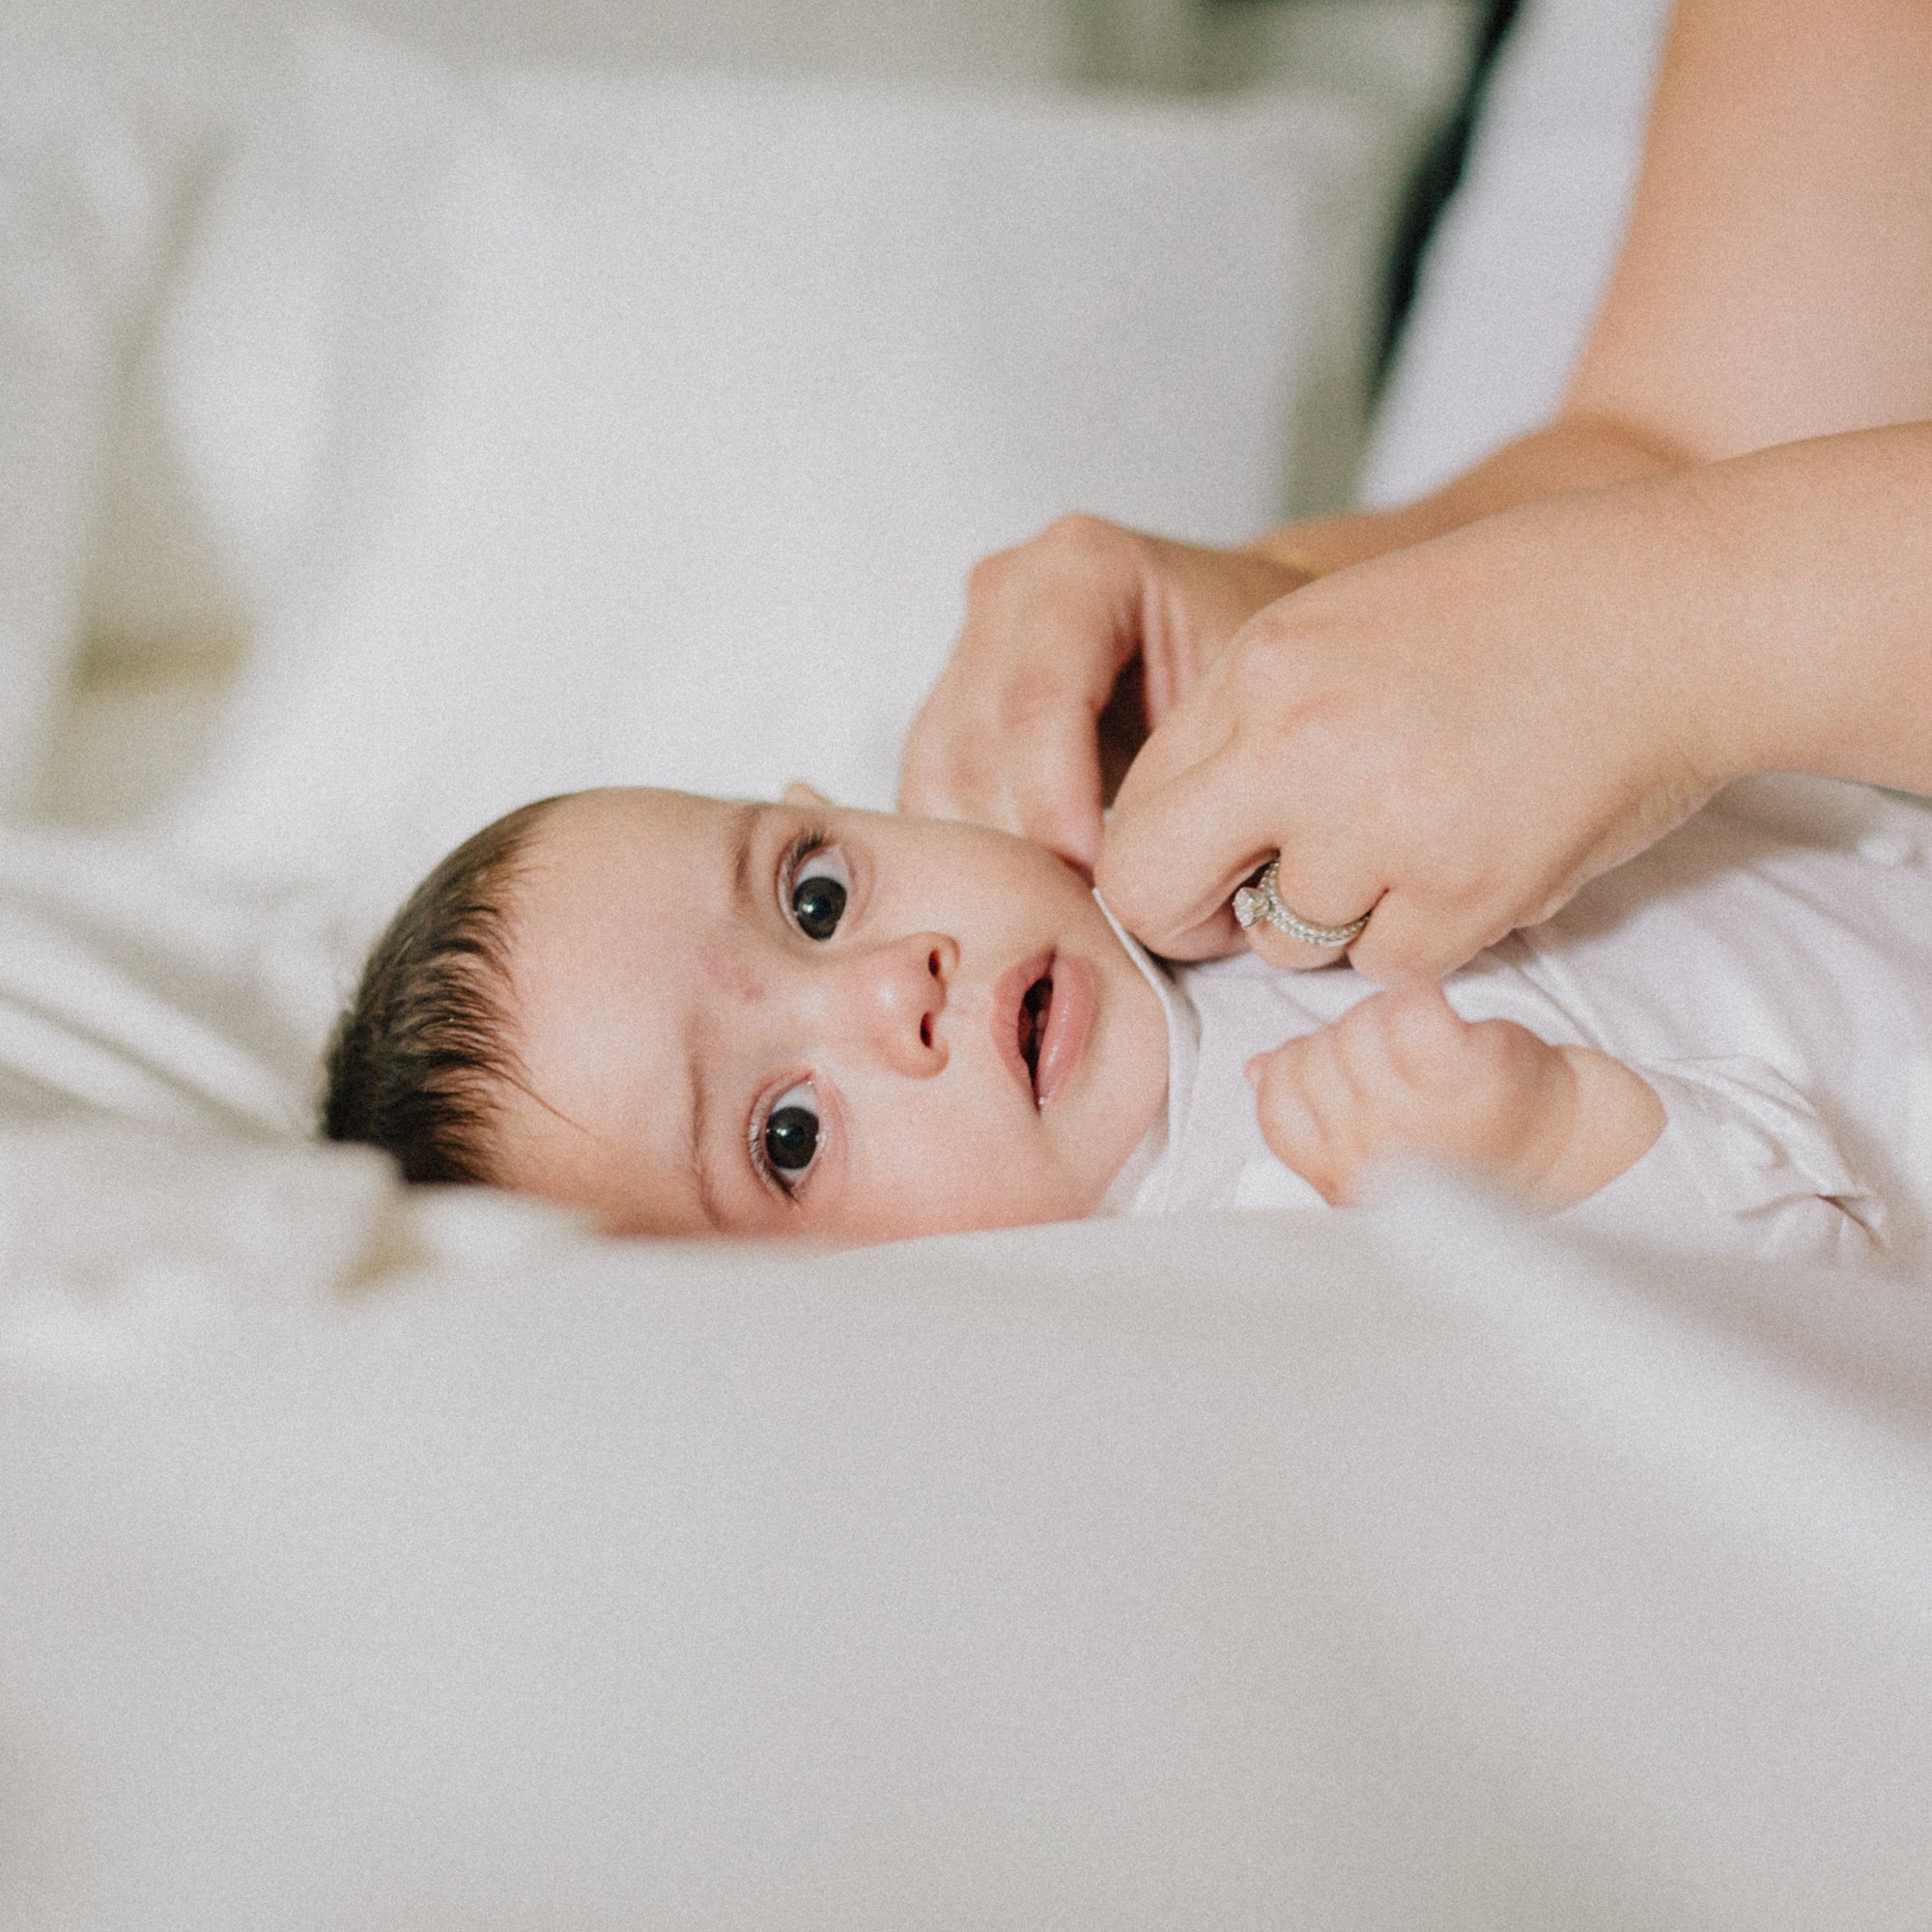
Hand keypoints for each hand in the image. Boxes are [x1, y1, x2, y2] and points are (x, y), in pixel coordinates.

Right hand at [897, 514, 1309, 872]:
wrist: (1251, 642)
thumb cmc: (1268, 667)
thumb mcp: (1251, 703)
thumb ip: (1190, 770)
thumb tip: (1144, 882)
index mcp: (1082, 566)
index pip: (1037, 703)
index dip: (1060, 811)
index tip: (1108, 885)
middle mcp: (1008, 593)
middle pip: (974, 746)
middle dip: (1026, 847)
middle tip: (1085, 919)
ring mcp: (969, 644)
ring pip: (936, 779)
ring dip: (993, 859)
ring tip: (1065, 912)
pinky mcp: (950, 704)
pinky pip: (932, 795)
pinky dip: (976, 854)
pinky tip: (1033, 894)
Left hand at [1097, 476, 1738, 979]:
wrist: (1676, 611)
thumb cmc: (1513, 611)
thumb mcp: (1337, 626)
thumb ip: (1246, 723)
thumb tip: (1180, 832)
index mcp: (1258, 672)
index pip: (1135, 814)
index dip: (1163, 861)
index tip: (1210, 870)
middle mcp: (1300, 745)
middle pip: (1157, 894)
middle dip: (1196, 918)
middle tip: (1257, 907)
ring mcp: (1382, 822)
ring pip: (1286, 942)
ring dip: (1338, 918)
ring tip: (1417, 841)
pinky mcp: (1466, 889)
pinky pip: (1388, 964)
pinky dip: (1424, 933)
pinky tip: (1476, 857)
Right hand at [1248, 982, 1661, 1210]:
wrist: (1565, 1147)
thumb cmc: (1466, 1144)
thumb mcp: (1370, 1146)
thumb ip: (1308, 1115)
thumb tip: (1257, 1069)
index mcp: (1343, 1180)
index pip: (1277, 1102)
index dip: (1303, 1074)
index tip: (1346, 1079)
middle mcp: (1375, 1156)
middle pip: (1314, 1056)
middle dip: (1346, 1045)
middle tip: (1392, 1064)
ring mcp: (1419, 1115)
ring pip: (1355, 1027)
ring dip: (1384, 1021)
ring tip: (1419, 1049)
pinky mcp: (1466, 1069)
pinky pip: (1405, 1007)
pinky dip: (1419, 999)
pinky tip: (1441, 1021)